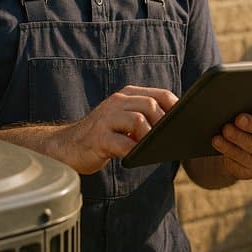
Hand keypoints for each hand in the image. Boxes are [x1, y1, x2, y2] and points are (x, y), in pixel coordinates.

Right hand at [45, 85, 177, 174]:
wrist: (68, 147)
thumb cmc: (103, 136)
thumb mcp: (123, 120)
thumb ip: (144, 117)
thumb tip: (175, 127)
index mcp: (126, 96)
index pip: (159, 94)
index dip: (175, 108)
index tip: (184, 122)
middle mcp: (116, 103)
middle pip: (150, 105)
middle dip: (163, 124)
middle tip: (167, 139)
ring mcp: (106, 119)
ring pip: (138, 121)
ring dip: (149, 137)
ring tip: (150, 148)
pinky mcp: (99, 138)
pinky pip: (123, 144)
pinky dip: (134, 152)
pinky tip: (135, 157)